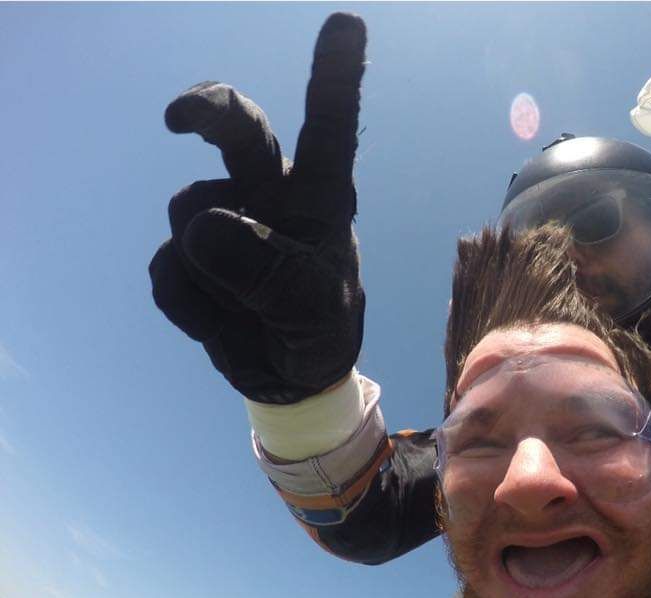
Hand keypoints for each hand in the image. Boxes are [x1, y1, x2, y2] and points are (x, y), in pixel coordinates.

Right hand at [149, 13, 366, 403]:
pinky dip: (191, 306)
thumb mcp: (314, 311)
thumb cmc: (320, 329)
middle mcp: (269, 195)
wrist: (290, 375)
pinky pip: (168, 271)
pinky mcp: (187, 256)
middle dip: (208, 110)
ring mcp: (223, 220)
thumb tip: (201, 226)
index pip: (330, 131)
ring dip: (211, 271)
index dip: (334, 78)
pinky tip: (221, 320)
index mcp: (321, 197)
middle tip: (178, 117)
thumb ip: (268, 272)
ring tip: (250, 309)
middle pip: (240, 130)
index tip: (346, 24)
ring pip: (190, 218)